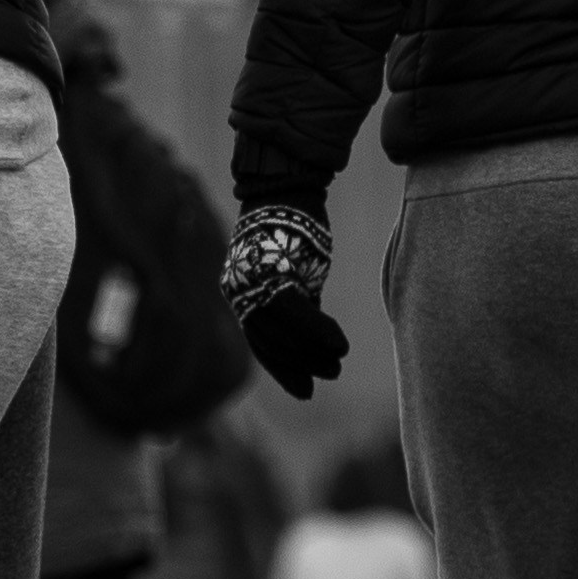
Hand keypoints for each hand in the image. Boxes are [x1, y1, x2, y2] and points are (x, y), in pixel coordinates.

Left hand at [226, 199, 343, 403]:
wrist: (288, 188)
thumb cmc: (293, 229)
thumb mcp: (293, 274)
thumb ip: (294, 305)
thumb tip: (309, 340)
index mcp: (239, 293)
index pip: (259, 343)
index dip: (282, 369)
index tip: (305, 390)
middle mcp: (239, 290)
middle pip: (270, 341)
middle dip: (300, 364)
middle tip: (329, 374)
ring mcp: (253, 281)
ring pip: (282, 332)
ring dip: (312, 352)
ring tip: (337, 361)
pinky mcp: (273, 270)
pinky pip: (296, 313)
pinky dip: (318, 332)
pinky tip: (338, 344)